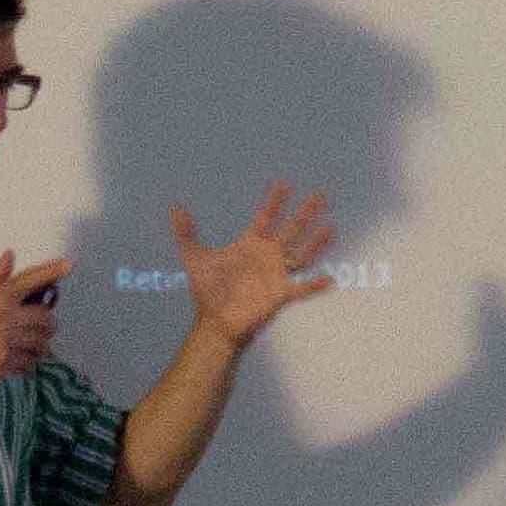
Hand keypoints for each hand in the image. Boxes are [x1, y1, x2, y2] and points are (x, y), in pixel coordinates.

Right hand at [0, 251, 67, 399]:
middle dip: (47, 326)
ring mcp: (4, 339)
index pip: (29, 280)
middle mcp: (3, 315)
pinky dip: (28, 363)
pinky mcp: (5, 361)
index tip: (68, 265)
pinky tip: (16, 361)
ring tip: (25, 347)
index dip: (50, 272)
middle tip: (39, 330)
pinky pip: (31, 361)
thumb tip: (10, 254)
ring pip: (41, 341)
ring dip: (38, 347)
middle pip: (45, 317)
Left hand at [174, 184, 337, 348]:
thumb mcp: (195, 258)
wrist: (215, 321)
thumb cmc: (208, 290)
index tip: (284, 183)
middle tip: (320, 195)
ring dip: (316, 242)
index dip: (274, 201)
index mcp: (250, 244)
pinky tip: (330, 279)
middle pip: (291, 229)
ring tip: (331, 227)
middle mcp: (267, 255)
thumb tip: (174, 208)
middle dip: (305, 213)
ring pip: (302, 253)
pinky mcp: (280, 293)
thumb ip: (187, 233)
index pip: (265, 217)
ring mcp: (276, 273)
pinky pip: (301, 288)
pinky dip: (315, 284)